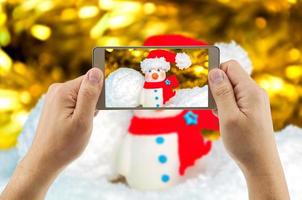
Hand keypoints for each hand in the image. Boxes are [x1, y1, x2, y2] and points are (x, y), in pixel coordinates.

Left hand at [1, 68, 102, 199]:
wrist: (45, 161)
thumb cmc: (65, 144)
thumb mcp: (83, 120)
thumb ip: (90, 94)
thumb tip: (96, 71)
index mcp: (63, 90)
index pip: (90, 80)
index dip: (98, 96)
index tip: (93, 112)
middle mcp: (57, 90)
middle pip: (86, 87)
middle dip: (92, 104)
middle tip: (85, 122)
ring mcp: (54, 98)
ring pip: (81, 96)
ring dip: (86, 110)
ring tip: (78, 126)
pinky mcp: (54, 105)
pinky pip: (74, 102)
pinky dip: (79, 113)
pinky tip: (74, 126)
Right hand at [208, 60, 288, 198]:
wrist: (260, 164)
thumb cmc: (244, 143)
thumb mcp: (228, 117)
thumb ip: (222, 93)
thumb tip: (214, 72)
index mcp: (250, 91)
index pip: (230, 66)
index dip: (216, 73)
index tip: (207, 89)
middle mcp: (255, 92)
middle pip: (230, 76)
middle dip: (217, 87)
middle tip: (214, 107)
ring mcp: (254, 101)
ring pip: (231, 88)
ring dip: (220, 98)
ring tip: (220, 115)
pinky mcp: (252, 109)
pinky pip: (235, 99)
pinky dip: (225, 105)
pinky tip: (224, 119)